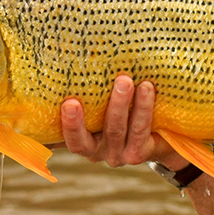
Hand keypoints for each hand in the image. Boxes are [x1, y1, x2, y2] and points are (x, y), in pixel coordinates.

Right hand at [59, 75, 181, 167]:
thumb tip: (57, 59)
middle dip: (85, 117)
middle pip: (88, 139)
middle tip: (85, 94)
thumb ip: (87, 96)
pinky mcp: (139, 153)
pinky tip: (146, 87)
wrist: (156, 136)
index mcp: (83, 142)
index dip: (68, 124)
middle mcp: (97, 152)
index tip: (68, 103)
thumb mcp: (98, 109)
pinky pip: (140, 129)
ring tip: (125, 80)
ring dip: (120, 104)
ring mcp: (118, 155)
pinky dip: (143, 107)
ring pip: (116, 129)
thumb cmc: (118, 112)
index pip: (70, 138)